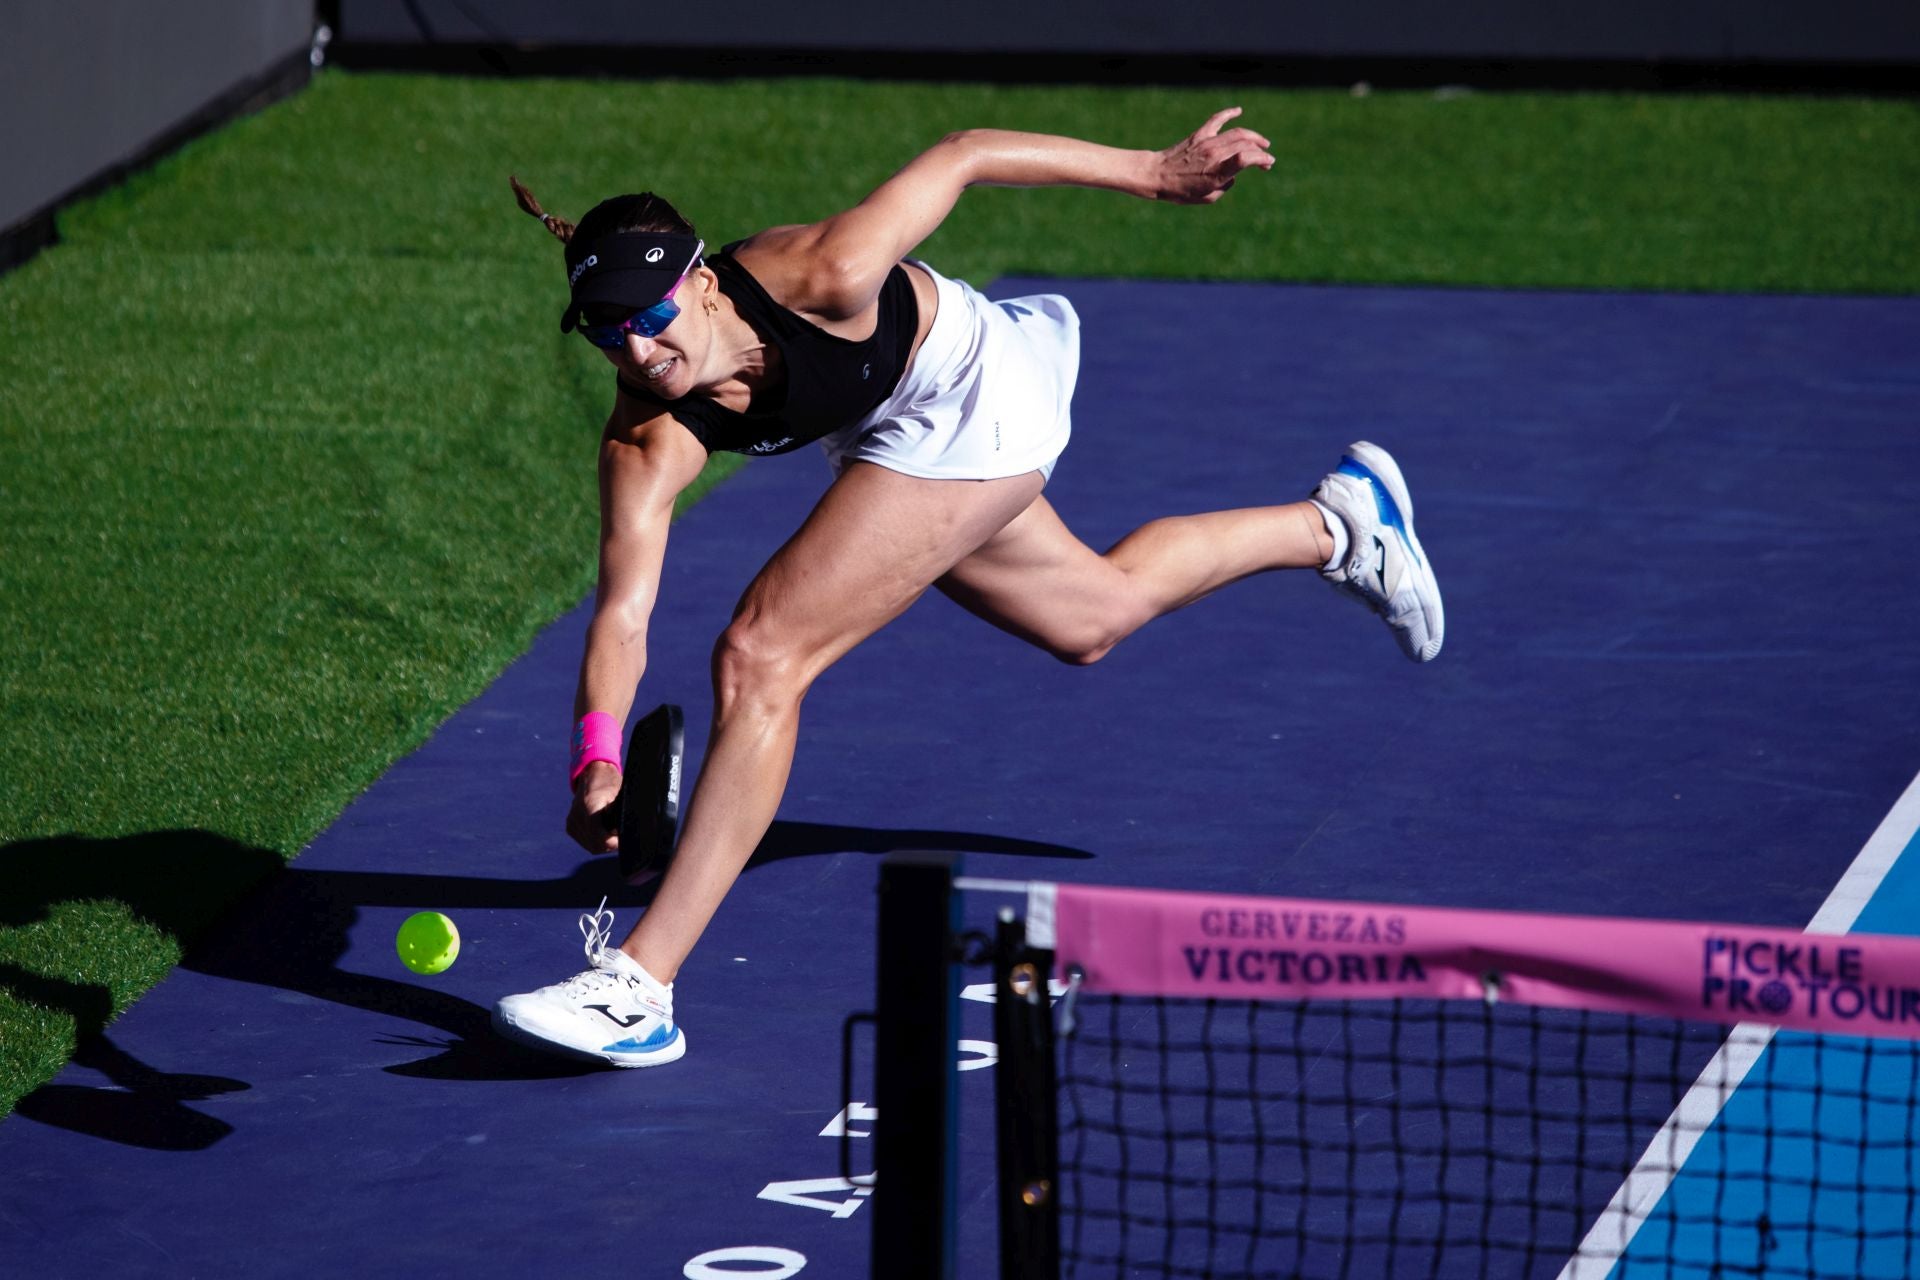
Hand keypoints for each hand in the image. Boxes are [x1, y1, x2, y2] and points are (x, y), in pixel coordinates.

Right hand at [566, 761, 622, 854]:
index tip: (625, 838)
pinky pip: (587, 843)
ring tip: (614, 831)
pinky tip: (604, 831)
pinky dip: (597, 841)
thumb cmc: (611, 784)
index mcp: (590, 805)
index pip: (600, 835)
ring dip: (605, 844)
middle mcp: (577, 815)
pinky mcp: (570, 827)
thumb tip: (629, 829)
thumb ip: (622, 812)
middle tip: (622, 835)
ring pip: (592, 846)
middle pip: (597, 844)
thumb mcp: (621, 794)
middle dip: (612, 843)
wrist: (591, 775)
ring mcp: (572, 822)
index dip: (614, 841)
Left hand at [1153, 108, 1274, 203]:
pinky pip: (1217, 120)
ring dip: (1253, 137)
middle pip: (1245, 145)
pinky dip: (1229, 113)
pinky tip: (1238, 111)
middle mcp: (1214, 154)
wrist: (1157, 175)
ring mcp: (1207, 142)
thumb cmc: (1180, 191)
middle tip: (1266, 160)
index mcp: (1217, 172)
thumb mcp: (1207, 198)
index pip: (1246, 158)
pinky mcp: (1199, 135)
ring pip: (1237, 132)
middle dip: (1260, 152)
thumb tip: (1233, 175)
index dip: (1261, 159)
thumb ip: (1225, 187)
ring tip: (1262, 143)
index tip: (1268, 163)